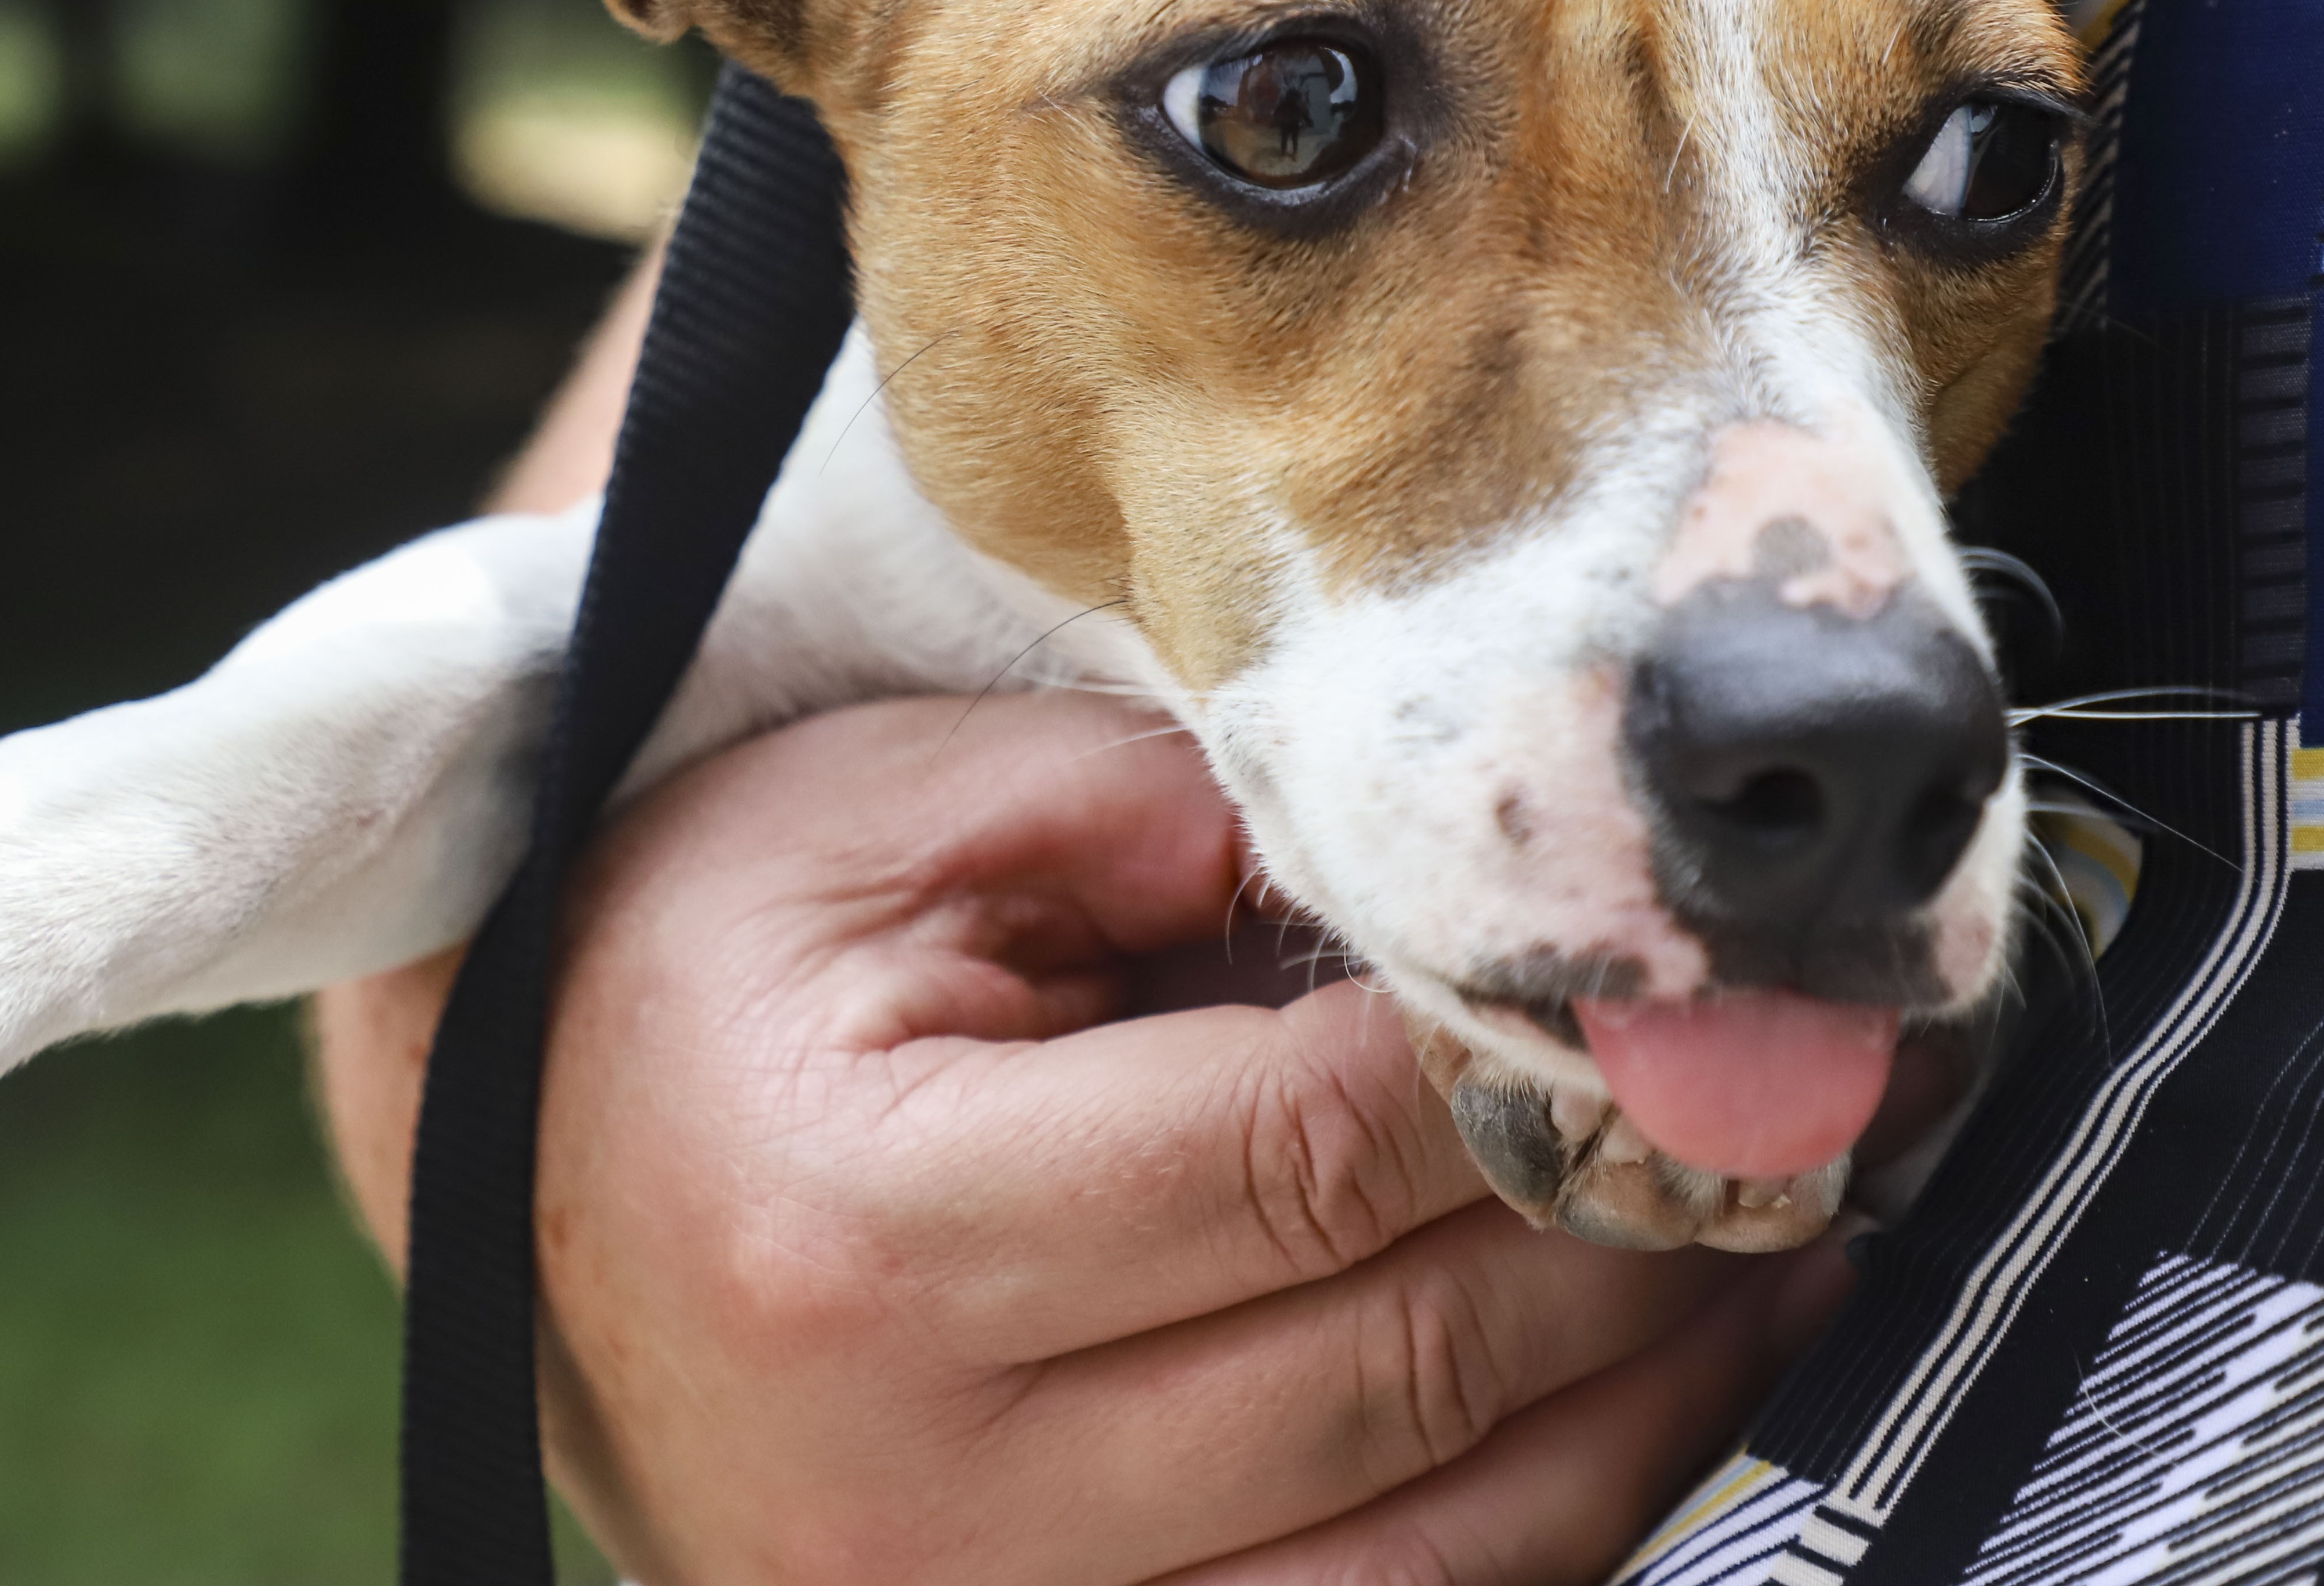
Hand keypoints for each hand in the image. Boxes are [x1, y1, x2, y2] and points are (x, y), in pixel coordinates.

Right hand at [317, 692, 1848, 1583]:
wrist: (536, 1180)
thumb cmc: (709, 960)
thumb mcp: (867, 817)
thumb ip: (1125, 812)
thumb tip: (1405, 897)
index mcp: (873, 1237)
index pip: (1302, 1157)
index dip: (1515, 1080)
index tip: (1663, 1004)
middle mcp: (916, 1492)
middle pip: (1392, 1373)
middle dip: (1626, 1245)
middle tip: (1788, 1130)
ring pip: (1421, 1561)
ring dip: (1636, 1417)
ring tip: (1771, 1272)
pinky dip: (1528, 1545)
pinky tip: (1628, 1419)